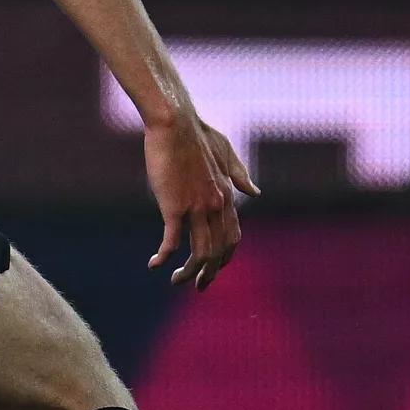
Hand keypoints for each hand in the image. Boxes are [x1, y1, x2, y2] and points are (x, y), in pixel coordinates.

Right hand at [143, 112, 257, 290]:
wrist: (175, 122)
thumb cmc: (196, 133)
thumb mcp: (226, 153)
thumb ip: (240, 175)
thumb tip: (255, 192)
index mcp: (228, 196)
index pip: (232, 236)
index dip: (225, 257)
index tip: (213, 268)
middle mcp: (217, 205)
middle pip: (218, 251)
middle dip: (210, 273)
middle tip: (200, 287)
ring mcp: (197, 207)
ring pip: (199, 251)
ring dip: (188, 272)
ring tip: (175, 281)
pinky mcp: (174, 205)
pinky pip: (172, 239)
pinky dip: (164, 255)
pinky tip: (154, 264)